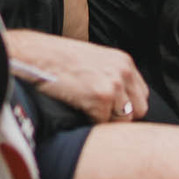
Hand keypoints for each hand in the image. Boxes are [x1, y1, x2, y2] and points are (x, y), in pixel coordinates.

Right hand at [30, 37, 148, 124]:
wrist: (37, 55)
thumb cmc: (60, 59)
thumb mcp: (95, 61)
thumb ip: (112, 76)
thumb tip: (120, 101)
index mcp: (124, 62)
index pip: (141, 95)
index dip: (127, 106)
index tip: (112, 110)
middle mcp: (123, 72)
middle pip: (139, 110)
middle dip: (121, 117)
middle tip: (99, 115)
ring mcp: (113, 85)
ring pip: (123, 120)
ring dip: (106, 121)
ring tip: (86, 111)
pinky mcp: (100, 98)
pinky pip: (102, 123)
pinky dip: (89, 122)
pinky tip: (76, 110)